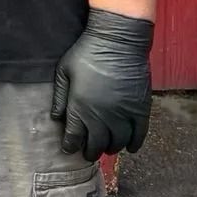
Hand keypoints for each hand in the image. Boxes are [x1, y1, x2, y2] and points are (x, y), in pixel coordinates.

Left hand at [52, 7, 155, 158]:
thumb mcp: (63, 72)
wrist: (117, 42)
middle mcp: (102, 116)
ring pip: (118, 142)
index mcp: (80, 107)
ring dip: (111, 148)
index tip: (69, 150)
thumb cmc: (86, 54)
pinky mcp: (141, 110)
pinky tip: (129, 148)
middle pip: (97, 144)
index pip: (74, 137)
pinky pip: (140, 135)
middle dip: (91, 151)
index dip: (71, 146)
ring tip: (106, 148)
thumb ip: (59, 97)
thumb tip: (56, 118)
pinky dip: (134, 144)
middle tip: (88, 153)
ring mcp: (123, 114)